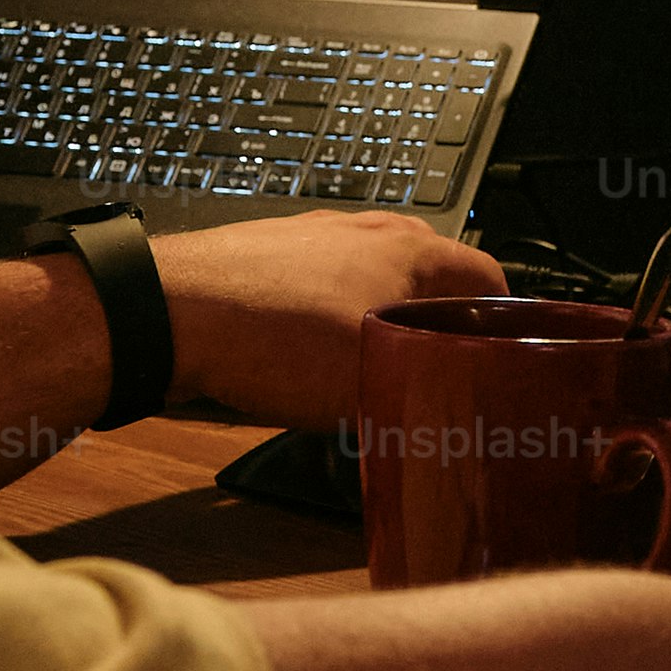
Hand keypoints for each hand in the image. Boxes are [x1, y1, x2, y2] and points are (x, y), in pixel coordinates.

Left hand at [154, 210, 502, 426]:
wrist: (166, 312)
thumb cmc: (268, 334)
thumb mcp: (368, 392)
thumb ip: (419, 408)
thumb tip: (446, 437)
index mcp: (411, 250)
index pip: (491, 280)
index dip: (503, 329)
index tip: (501, 363)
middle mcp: (368, 234)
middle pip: (431, 286)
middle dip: (437, 334)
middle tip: (436, 380)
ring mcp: (316, 242)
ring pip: (374, 290)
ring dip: (380, 331)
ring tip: (369, 381)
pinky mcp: (272, 261)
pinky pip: (323, 297)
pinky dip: (329, 330)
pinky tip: (310, 372)